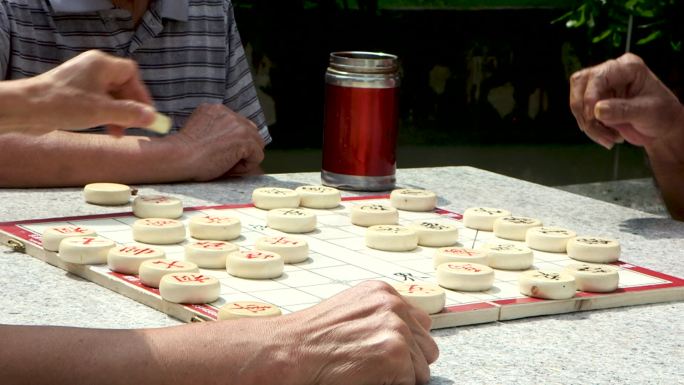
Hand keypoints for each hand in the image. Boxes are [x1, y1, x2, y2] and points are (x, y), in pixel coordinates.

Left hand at [22, 50, 155, 133]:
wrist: (26, 109)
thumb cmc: (64, 104)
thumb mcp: (102, 111)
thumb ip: (130, 114)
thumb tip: (153, 117)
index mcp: (101, 64)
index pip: (131, 73)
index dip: (141, 93)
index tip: (146, 112)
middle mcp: (93, 68)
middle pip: (122, 85)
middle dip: (129, 107)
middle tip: (134, 125)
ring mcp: (82, 80)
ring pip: (110, 96)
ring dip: (118, 114)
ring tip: (119, 132)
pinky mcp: (74, 92)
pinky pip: (97, 101)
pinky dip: (105, 114)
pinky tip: (106, 128)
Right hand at [170, 104, 264, 179]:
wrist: (178, 157)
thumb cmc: (183, 153)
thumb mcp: (200, 133)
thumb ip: (217, 131)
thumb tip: (235, 145)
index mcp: (214, 109)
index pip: (237, 124)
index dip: (232, 142)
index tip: (218, 154)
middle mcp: (227, 112)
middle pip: (250, 131)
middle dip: (242, 148)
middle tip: (224, 162)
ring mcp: (237, 124)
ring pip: (256, 143)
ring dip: (244, 157)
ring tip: (225, 165)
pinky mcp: (244, 138)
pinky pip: (257, 155)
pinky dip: (246, 165)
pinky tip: (229, 168)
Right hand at [275, 281, 438, 384]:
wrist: (291, 350)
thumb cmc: (311, 337)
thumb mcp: (350, 310)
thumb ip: (379, 316)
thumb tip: (407, 334)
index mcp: (383, 292)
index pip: (419, 322)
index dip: (407, 343)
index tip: (389, 353)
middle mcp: (393, 305)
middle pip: (426, 345)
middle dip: (408, 360)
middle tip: (377, 367)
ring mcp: (396, 328)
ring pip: (422, 367)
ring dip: (400, 375)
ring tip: (368, 371)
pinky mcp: (396, 353)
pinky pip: (412, 382)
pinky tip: (368, 377)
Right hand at [569, 53, 683, 151]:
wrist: (661, 126)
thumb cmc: (661, 114)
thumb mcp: (647, 112)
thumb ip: (623, 110)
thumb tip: (597, 110)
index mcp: (627, 67)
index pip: (598, 76)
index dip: (590, 96)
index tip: (592, 117)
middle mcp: (610, 72)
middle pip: (579, 84)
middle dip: (583, 111)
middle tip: (594, 129)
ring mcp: (600, 86)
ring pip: (577, 102)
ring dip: (588, 124)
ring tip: (609, 139)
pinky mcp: (594, 101)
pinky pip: (581, 115)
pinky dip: (591, 129)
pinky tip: (608, 137)